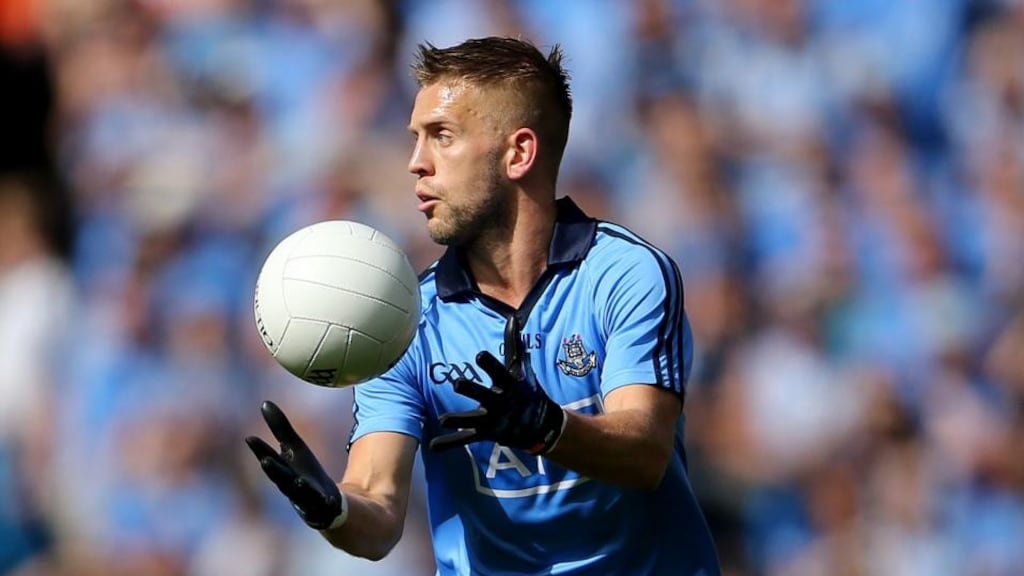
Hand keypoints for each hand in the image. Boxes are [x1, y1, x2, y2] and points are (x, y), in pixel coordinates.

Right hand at [245, 401, 345, 529]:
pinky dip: (323, 500)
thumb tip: (264, 403)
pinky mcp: (321, 506)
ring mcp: (305, 498)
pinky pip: (322, 504)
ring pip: (299, 493)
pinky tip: (328, 498)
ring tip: (298, 479)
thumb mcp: (293, 448)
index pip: (268, 458)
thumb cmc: (303, 472)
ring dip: (298, 487)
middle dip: (273, 470)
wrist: (322, 504)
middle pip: (279, 477)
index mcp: (282, 469)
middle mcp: (290, 485)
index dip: (259, 449)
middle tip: (265, 461)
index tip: (250, 438)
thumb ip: (280, 428)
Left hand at [431, 316, 564, 453]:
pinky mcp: (486, 433)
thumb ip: (513, 344)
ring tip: (442, 419)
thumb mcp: (520, 367)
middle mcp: (500, 402)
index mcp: (508, 385)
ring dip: (457, 420)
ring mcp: (493, 420)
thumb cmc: (526, 390)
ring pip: (472, 420)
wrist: (540, 424)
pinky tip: (433, 445)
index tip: (479, 355)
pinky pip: (465, 439)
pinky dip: (449, 442)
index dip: (490, 364)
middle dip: (471, 390)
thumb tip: (513, 317)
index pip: (499, 372)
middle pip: (483, 395)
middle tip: (457, 383)